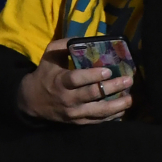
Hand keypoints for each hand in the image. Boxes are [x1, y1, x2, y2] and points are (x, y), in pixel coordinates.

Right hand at [16, 38, 132, 123]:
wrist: (31, 101)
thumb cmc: (44, 74)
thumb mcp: (49, 56)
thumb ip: (64, 45)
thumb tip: (83, 39)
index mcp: (60, 81)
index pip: (77, 79)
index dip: (93, 76)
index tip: (108, 71)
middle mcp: (68, 99)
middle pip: (92, 95)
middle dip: (112, 88)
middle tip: (128, 80)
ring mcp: (73, 113)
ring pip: (97, 111)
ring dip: (116, 105)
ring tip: (130, 98)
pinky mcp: (77, 122)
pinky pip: (96, 121)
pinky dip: (110, 117)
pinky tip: (122, 110)